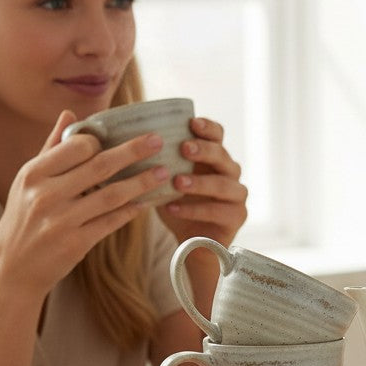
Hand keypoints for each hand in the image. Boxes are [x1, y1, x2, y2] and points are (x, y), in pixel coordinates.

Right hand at [0, 111, 175, 301]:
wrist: (14, 266)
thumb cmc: (25, 217)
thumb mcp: (29, 180)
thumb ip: (52, 147)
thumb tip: (70, 114)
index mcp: (34, 173)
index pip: (76, 147)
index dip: (103, 141)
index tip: (123, 136)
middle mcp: (47, 194)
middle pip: (100, 167)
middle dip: (133, 152)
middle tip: (158, 141)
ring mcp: (62, 220)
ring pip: (112, 195)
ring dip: (142, 183)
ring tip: (164, 173)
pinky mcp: (77, 243)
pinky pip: (112, 222)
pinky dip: (132, 211)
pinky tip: (148, 203)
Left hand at [158, 116, 247, 246]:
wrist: (191, 243)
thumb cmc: (177, 204)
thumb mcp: (165, 179)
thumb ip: (158, 159)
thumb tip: (127, 138)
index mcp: (213, 157)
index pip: (217, 135)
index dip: (208, 128)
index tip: (192, 123)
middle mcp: (230, 173)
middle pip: (223, 156)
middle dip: (204, 150)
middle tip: (184, 148)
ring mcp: (237, 195)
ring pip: (223, 184)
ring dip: (199, 182)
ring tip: (177, 182)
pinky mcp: (237, 217)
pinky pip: (218, 211)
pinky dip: (194, 209)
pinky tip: (172, 208)